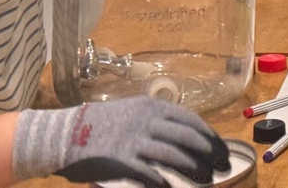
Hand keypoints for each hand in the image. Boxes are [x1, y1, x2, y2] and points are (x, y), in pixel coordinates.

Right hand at [12, 96, 230, 186]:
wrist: (65, 134)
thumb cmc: (102, 124)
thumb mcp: (134, 111)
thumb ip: (158, 120)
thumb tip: (187, 136)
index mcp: (152, 107)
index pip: (192, 121)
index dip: (211, 136)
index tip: (222, 150)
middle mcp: (147, 120)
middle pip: (189, 138)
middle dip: (209, 154)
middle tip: (221, 168)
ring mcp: (134, 140)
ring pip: (174, 156)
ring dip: (194, 170)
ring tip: (205, 180)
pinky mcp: (121, 160)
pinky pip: (149, 173)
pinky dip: (163, 183)